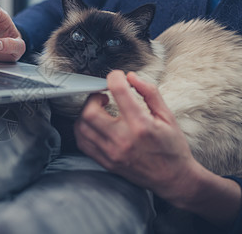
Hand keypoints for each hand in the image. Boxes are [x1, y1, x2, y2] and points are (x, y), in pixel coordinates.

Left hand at [74, 70, 199, 201]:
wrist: (174, 179)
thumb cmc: (172, 147)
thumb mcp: (167, 116)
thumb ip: (149, 92)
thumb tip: (131, 77)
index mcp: (141, 125)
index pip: (119, 92)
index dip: (114, 77)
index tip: (116, 76)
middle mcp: (123, 140)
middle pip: (90, 112)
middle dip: (93, 97)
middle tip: (103, 96)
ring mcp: (112, 153)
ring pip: (82, 127)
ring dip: (86, 113)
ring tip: (98, 110)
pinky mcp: (106, 162)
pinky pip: (83, 143)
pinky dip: (84, 129)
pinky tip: (95, 125)